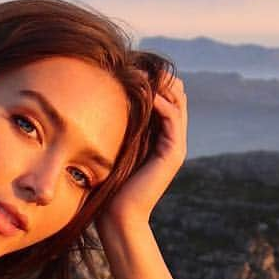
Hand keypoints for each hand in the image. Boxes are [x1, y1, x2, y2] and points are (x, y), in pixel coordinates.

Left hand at [96, 74, 186, 233]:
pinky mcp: (173, 154)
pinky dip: (162, 102)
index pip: (165, 95)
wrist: (117, 214)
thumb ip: (116, 124)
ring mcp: (176, 146)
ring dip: (161, 84)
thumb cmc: (108, 183)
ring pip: (178, 102)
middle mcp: (172, 138)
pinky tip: (147, 93)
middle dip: (159, 76)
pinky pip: (173, 119)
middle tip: (136, 64)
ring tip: (140, 73)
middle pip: (176, 93)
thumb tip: (100, 97)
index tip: (129, 65)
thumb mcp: (112, 144)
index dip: (152, 78)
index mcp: (159, 135)